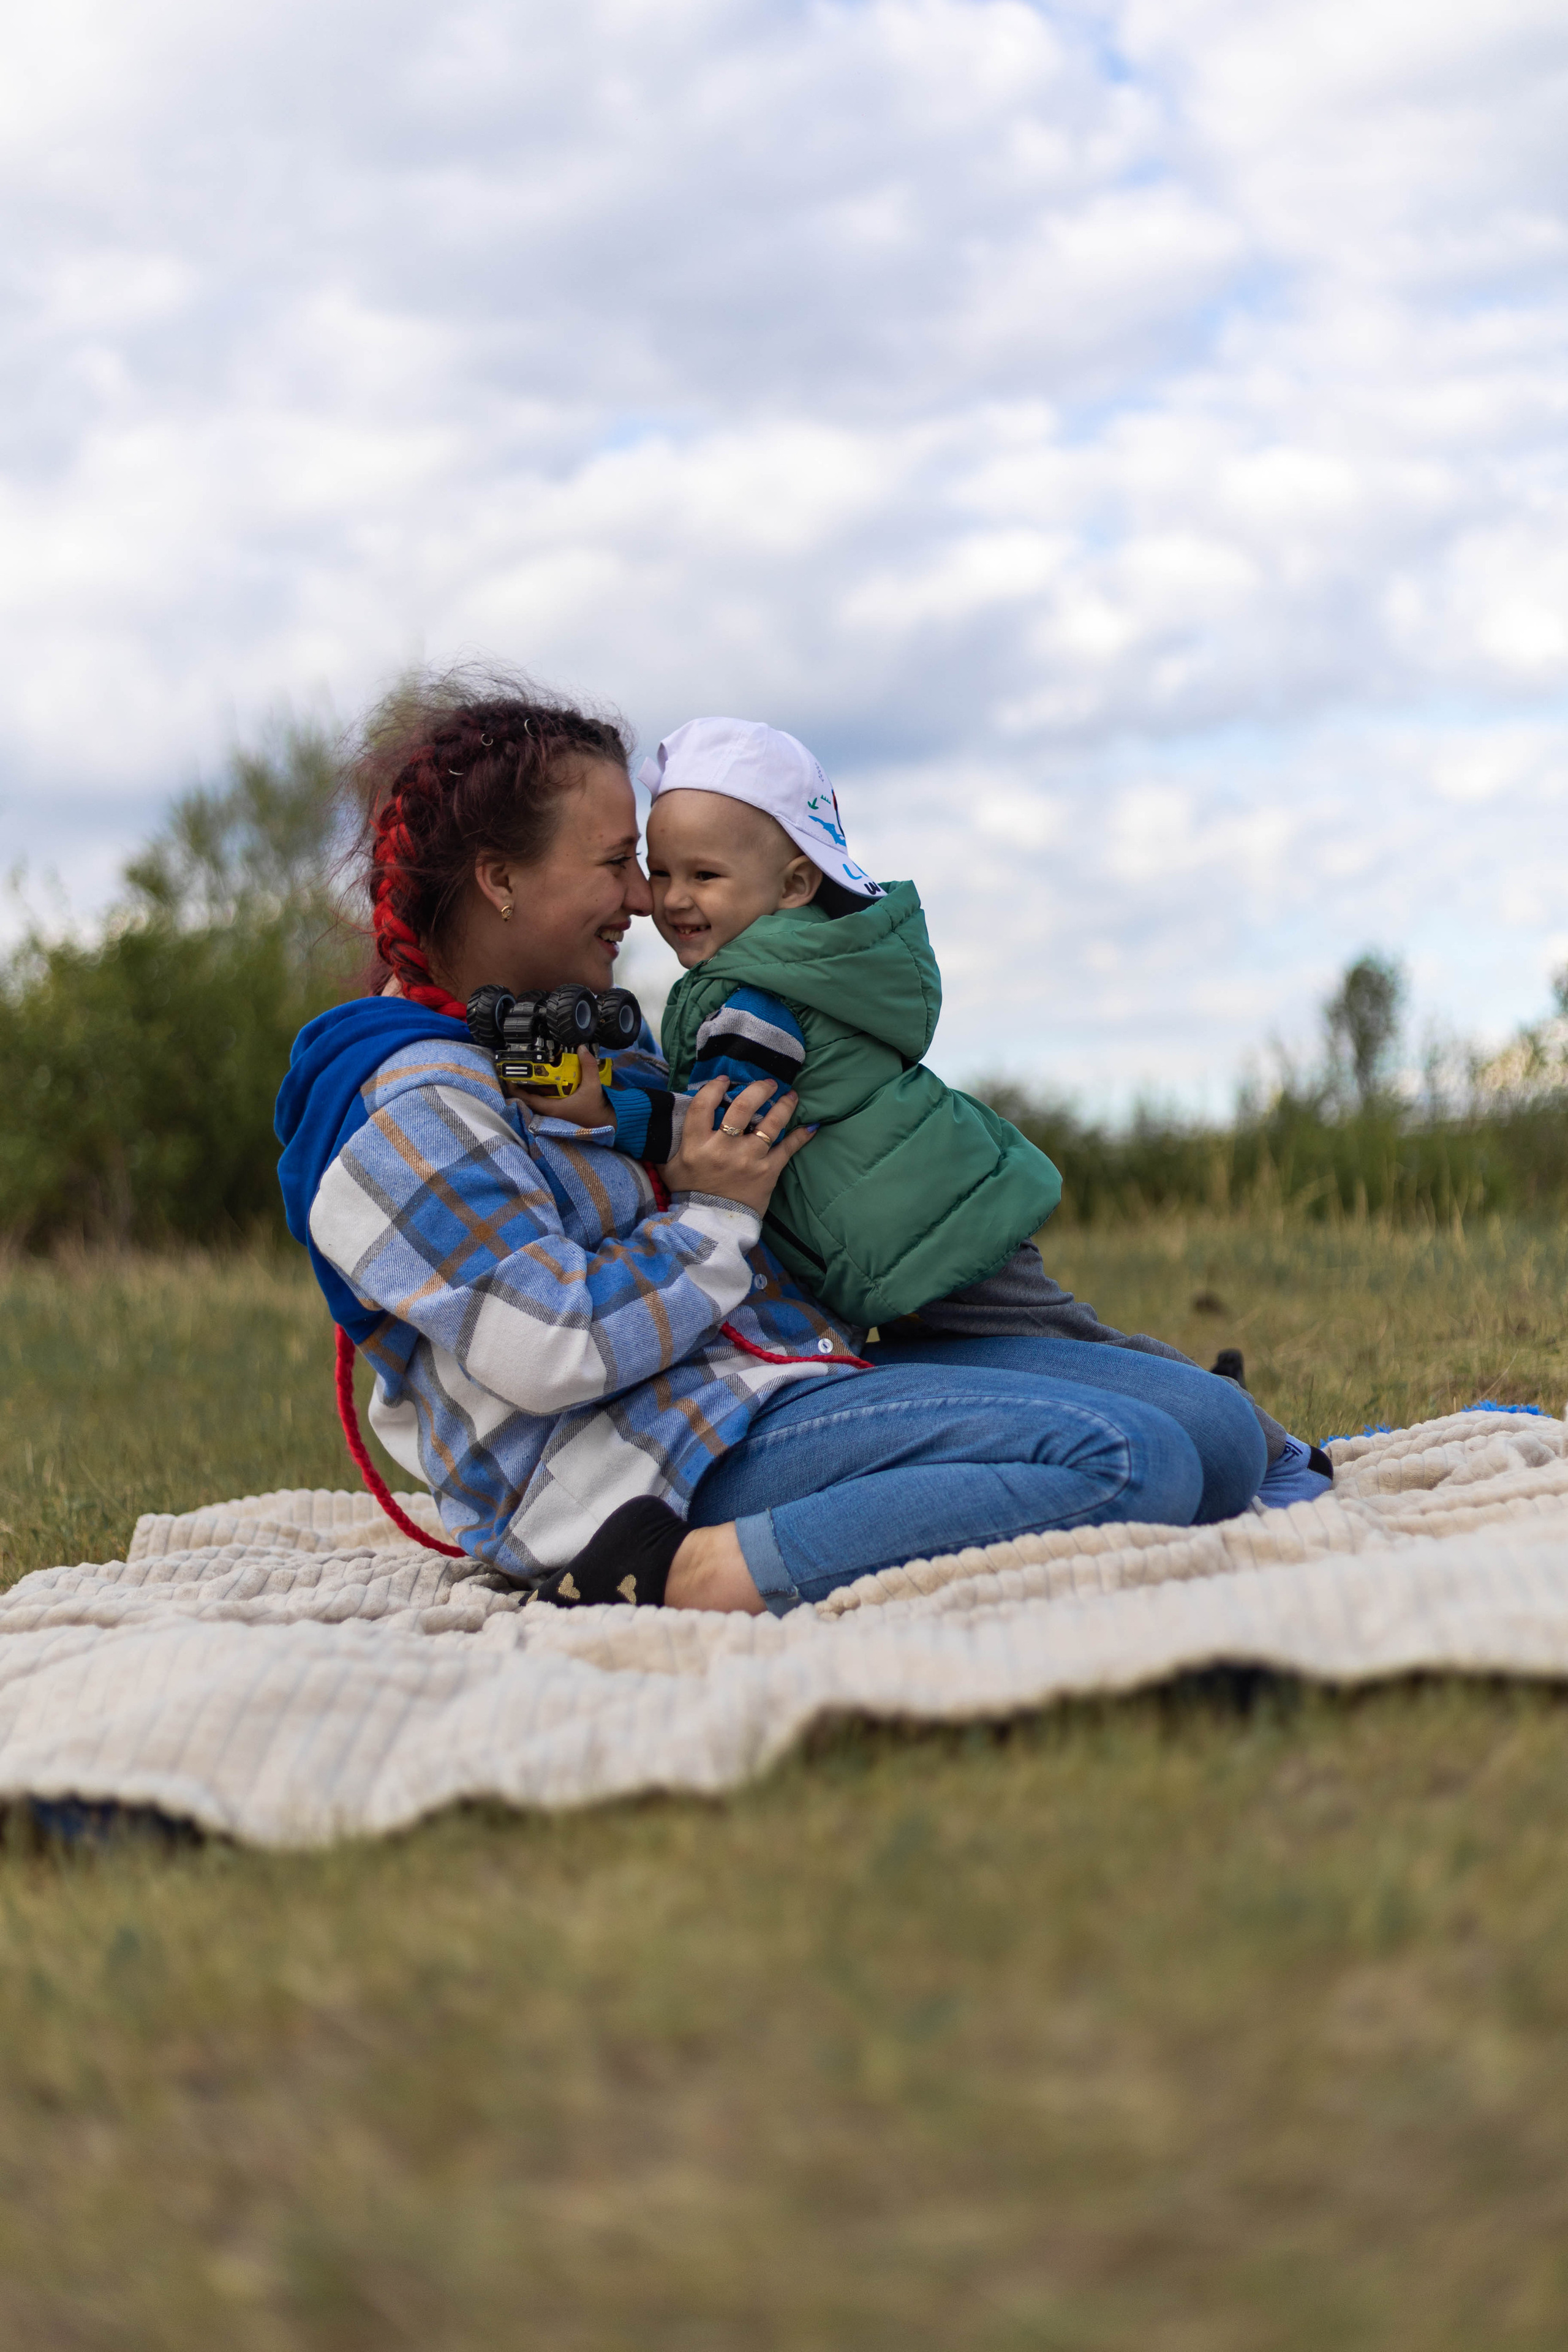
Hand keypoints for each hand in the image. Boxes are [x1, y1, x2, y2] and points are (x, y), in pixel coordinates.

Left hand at [517, 1052, 608, 1128]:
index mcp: (554, 1109)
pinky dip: (539, 1096)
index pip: (528, 1100)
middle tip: (515, 1073)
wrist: (608, 1123)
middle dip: (520, 1088)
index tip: (509, 1079)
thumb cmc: (597, 1107)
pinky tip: (539, 1086)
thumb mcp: (593, 1085)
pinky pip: (544, 1104)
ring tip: (524, 1077)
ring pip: (535, 1104)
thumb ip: (588, 1066)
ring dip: (529, 1092)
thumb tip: (581, 1048)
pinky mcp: (559, 1115)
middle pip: (528, 1101)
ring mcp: (554, 1116)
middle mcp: (551, 1114)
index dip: (516, 1090)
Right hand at [660, 1078, 810, 1216]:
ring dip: (784, 1106)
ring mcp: (748, 1159)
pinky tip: (810, 1126)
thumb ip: (670, 1142)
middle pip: (742, 1107)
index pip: (704, 1105)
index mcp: (697, 1145)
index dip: (714, 1087)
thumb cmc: (689, 1193)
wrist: (710, 1226)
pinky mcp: (767, 1172)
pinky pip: (787, 1149)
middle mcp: (724, 1149)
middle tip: (768, 1083)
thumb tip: (666, 1118)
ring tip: (791, 1096)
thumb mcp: (670, 1167)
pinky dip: (800, 1137)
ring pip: (770, 1124)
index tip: (725, 1080)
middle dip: (758, 1090)